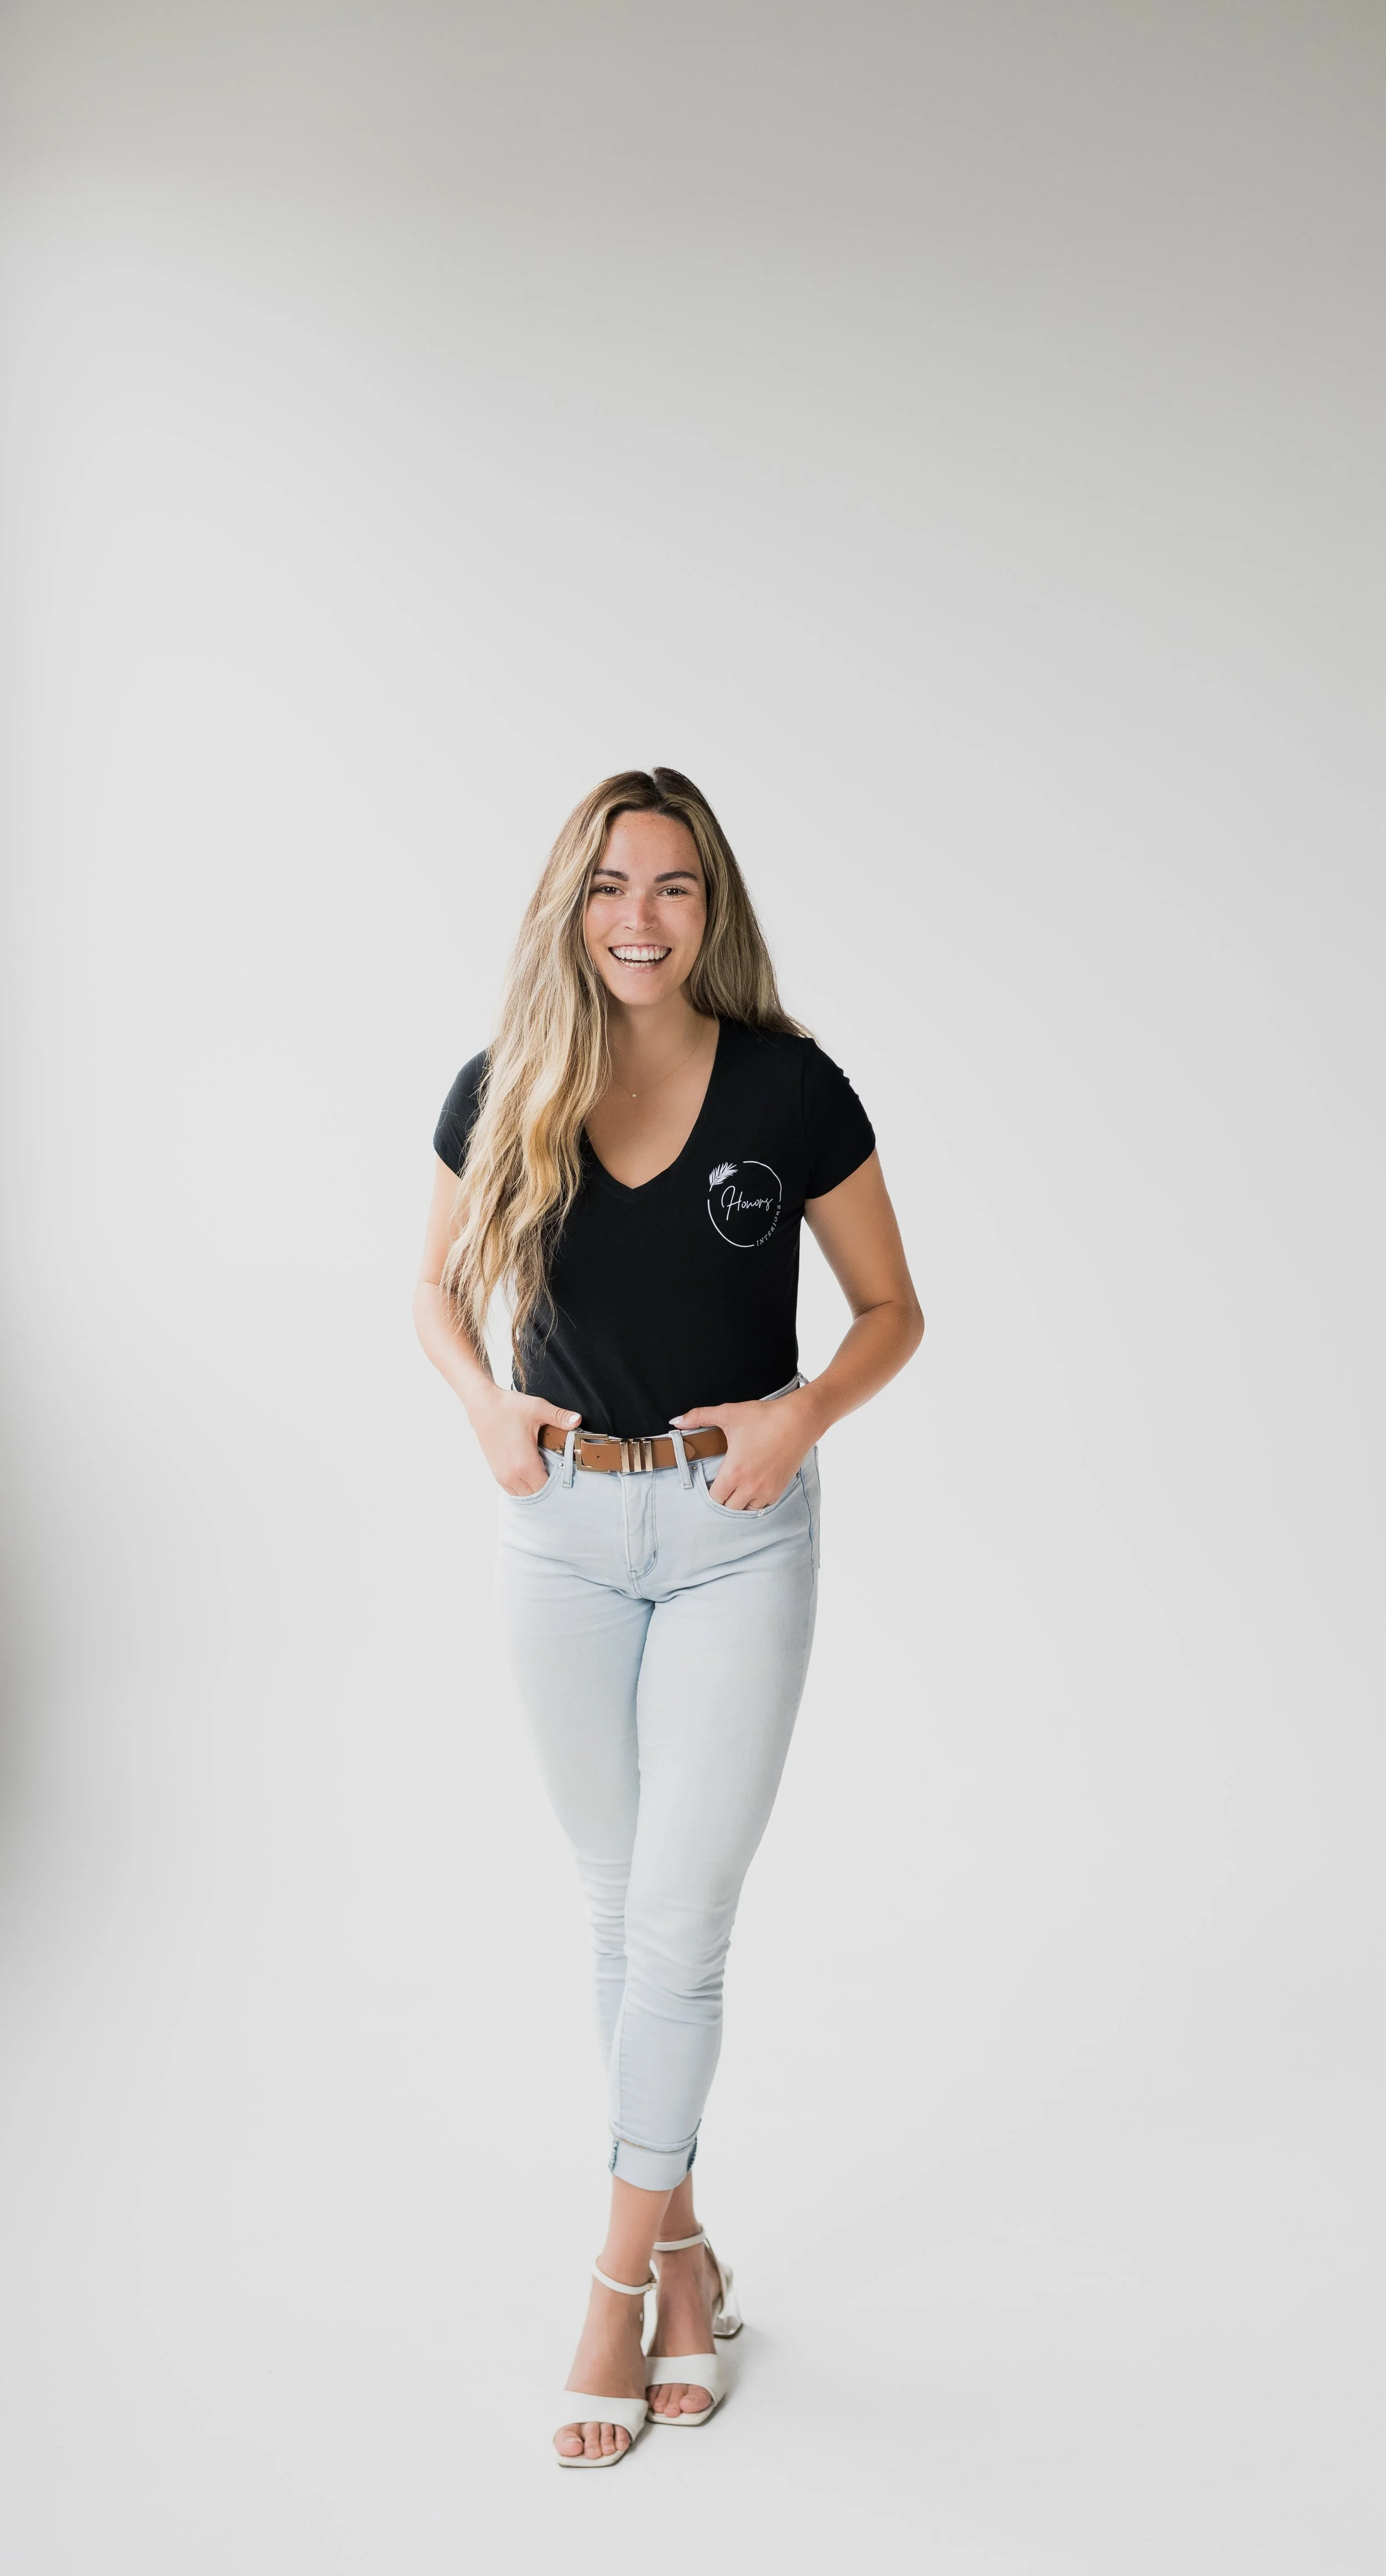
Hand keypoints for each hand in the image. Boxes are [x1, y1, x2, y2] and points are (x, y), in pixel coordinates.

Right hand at [467, 1384, 580, 1495]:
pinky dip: (524, 1487)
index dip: (559, 1485)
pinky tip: (532, 1475)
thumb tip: (577, 1420)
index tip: (567, 1476)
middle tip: (560, 1475)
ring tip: (546, 1475)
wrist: (483, 1406)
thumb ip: (560, 1417)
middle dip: (549, 1489)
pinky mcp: (496, 1473)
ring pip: (524, 1495)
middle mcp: (512, 1475)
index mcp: (524, 1464)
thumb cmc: (508, 1407)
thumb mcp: (538, 1409)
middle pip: (536, 1495)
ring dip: (535, 1489)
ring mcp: (502, 1476)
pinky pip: (513, 1490)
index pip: (547, 1488)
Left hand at [671, 1389, 816, 1509]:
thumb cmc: (764, 1417)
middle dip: (724, 1498)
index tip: (710, 1482)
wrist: (799, 1420)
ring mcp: (766, 1490)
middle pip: (729, 1508)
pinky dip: (755, 1501)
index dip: (710, 1492)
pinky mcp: (779, 1489)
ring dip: (739, 1502)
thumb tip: (675, 1421)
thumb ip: (699, 1417)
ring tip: (737, 1487)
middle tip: (722, 1485)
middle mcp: (749, 1487)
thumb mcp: (729, 1413)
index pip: (714, 1498)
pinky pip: (762, 1506)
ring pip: (746, 1509)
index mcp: (734, 1472)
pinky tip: (753, 1487)